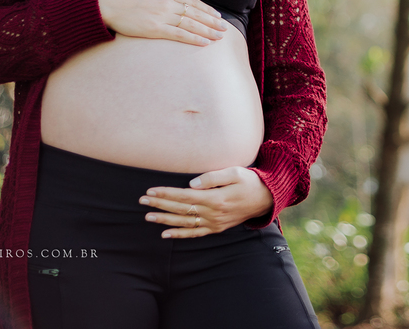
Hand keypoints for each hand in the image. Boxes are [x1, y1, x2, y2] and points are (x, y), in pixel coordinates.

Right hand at [97, 0, 230, 44]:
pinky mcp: (155, 28)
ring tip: (219, 37)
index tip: (217, 16)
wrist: (108, 3)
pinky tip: (204, 42)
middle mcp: (167, 3)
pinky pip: (178, 34)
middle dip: (212, 22)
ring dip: (207, 31)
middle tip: (225, 29)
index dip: (207, 9)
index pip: (193, 1)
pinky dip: (193, 38)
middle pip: (195, 13)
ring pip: (191, 24)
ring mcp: (162, 16)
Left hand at [138, 166, 274, 237]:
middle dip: (160, 204)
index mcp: (216, 198)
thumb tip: (192, 184)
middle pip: (180, 209)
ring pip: (184, 223)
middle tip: (142, 200)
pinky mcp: (216, 228)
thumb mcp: (235, 172)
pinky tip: (165, 234)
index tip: (151, 190)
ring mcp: (214, 223)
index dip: (166, 193)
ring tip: (148, 217)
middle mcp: (213, 213)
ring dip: (165, 220)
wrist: (266, 199)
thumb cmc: (250, 181)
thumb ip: (213, 177)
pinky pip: (195, 233)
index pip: (184, 196)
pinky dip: (179, 235)